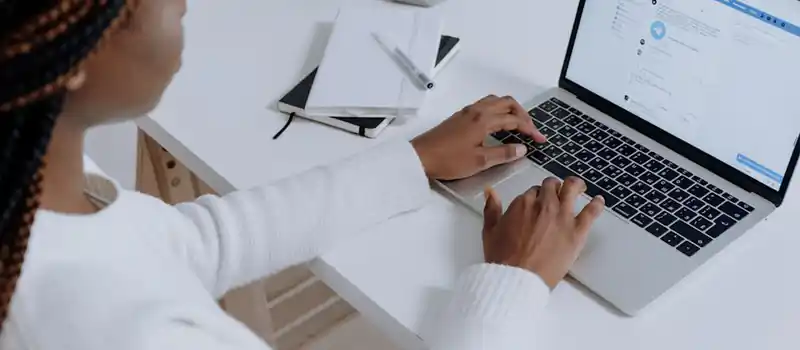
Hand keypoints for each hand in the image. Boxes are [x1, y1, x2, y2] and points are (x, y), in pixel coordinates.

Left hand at [411, 95, 545, 179]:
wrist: (419, 157)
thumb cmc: (449, 160)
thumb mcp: (480, 161)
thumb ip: (503, 153)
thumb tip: (522, 149)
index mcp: (484, 120)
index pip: (514, 120)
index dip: (530, 129)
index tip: (541, 140)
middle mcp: (477, 110)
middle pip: (507, 103)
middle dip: (522, 115)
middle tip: (530, 130)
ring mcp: (467, 112)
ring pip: (495, 101)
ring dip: (509, 110)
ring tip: (516, 125)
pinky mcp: (459, 116)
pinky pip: (484, 105)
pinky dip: (497, 111)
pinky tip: (496, 125)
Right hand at [482, 177, 604, 288]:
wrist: (518, 278)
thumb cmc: (502, 258)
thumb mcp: (490, 231)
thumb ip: (491, 209)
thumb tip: (490, 192)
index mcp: (523, 204)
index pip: (533, 191)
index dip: (536, 196)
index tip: (538, 202)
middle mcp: (544, 205)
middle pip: (552, 186)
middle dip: (554, 188)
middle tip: (557, 192)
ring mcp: (562, 216)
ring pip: (572, 189)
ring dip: (575, 185)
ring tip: (579, 187)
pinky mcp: (577, 231)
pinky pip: (591, 212)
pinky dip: (596, 204)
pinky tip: (599, 201)